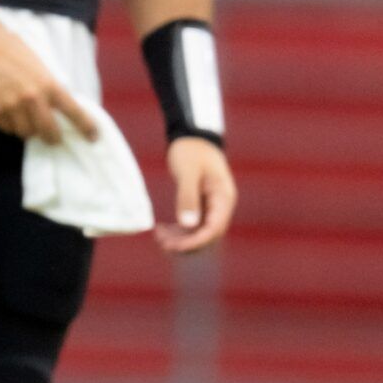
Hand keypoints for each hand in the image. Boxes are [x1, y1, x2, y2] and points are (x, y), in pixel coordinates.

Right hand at [0, 19, 98, 145]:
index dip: (86, 127)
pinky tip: (5, 112)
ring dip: (27, 130)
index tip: (93, 138)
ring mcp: (11, 106)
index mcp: (48, 84)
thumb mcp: (38, 64)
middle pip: (49, 132)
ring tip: (22, 118)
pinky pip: (5, 128)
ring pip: (25, 133)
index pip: (74, 111)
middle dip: (53, 138)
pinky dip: (8, 125)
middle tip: (52, 138)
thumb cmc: (10, 50)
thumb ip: (48, 86)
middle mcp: (32, 98)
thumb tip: (59, 107)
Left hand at [155, 137, 236, 253]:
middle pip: (207, 234)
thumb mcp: (187, 172)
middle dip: (186, 242)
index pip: (214, 228)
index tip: (176, 247)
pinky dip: (179, 229)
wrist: (193, 135)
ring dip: (181, 238)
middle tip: (162, 243)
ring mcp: (211, 205)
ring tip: (159, 237)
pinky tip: (162, 229)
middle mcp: (220, 205)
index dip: (196, 241)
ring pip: (198, 230)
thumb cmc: (191, 150)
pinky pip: (192, 223)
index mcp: (223, 198)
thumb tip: (188, 225)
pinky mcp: (201, 204)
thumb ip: (188, 197)